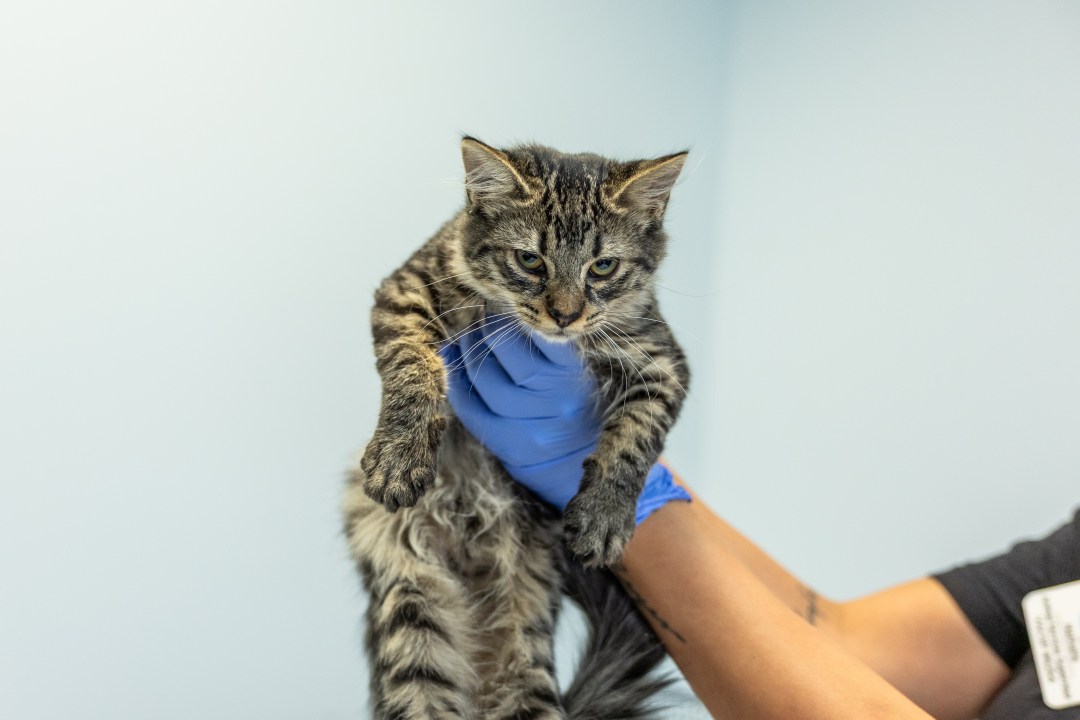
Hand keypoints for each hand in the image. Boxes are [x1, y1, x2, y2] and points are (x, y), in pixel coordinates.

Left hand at [440, 315, 689, 522]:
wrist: (577, 465)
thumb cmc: (575, 404)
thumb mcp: (579, 371)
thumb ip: (553, 344)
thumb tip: (510, 306)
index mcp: (578, 376)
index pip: (549, 336)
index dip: (524, 315)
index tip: (513, 301)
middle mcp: (557, 401)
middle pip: (510, 353)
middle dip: (490, 327)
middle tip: (485, 313)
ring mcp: (531, 426)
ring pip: (485, 379)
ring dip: (469, 351)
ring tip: (469, 335)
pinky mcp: (508, 445)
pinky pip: (471, 409)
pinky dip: (457, 382)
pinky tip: (457, 364)